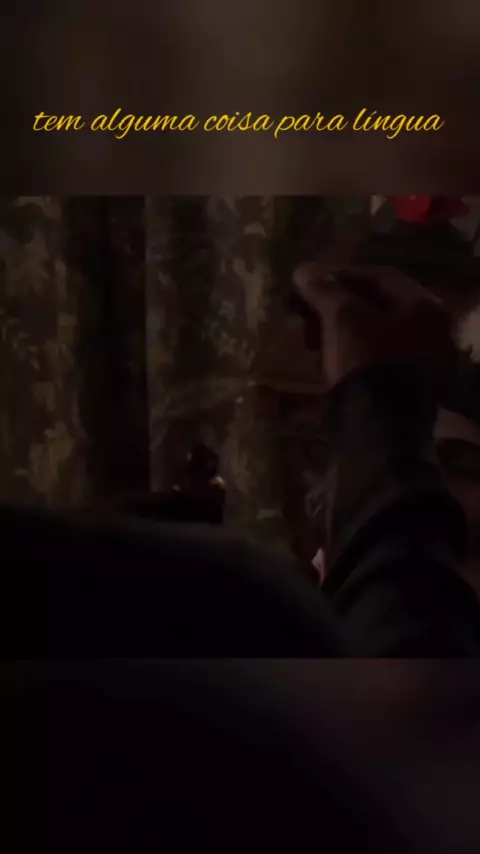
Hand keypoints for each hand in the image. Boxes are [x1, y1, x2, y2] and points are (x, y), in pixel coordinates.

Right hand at [293, 264, 453, 387]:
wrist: (376, 426)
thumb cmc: (365, 361)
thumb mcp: (342, 319)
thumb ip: (324, 290)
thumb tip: (303, 271)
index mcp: (424, 307)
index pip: (380, 276)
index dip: (341, 275)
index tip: (310, 282)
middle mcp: (429, 330)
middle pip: (376, 305)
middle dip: (336, 305)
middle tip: (305, 309)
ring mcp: (418, 360)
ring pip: (371, 333)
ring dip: (337, 329)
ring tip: (307, 336)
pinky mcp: (401, 384)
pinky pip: (371, 357)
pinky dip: (346, 352)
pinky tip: (322, 357)